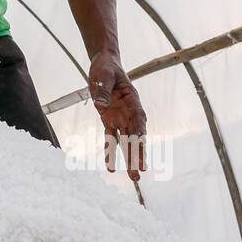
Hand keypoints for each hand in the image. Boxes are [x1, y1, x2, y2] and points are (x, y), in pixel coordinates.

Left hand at [88, 49, 146, 181]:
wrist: (104, 65)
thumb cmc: (107, 69)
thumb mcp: (103, 75)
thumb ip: (103, 90)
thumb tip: (100, 106)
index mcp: (133, 101)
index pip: (139, 121)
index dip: (140, 134)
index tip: (141, 146)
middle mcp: (129, 113)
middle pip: (135, 136)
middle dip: (138, 154)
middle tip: (140, 171)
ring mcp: (120, 118)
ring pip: (126, 141)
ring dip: (129, 158)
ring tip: (134, 176)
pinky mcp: (109, 120)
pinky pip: (110, 138)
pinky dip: (110, 151)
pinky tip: (111, 167)